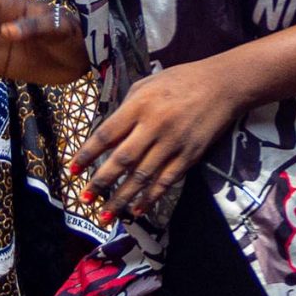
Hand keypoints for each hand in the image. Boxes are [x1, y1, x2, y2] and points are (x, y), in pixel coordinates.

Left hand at [68, 59, 241, 222]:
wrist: (223, 85)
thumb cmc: (180, 81)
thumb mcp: (147, 85)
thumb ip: (125, 109)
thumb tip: (106, 138)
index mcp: (140, 105)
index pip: (106, 135)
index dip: (87, 155)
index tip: (72, 171)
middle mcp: (155, 125)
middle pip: (122, 160)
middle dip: (100, 182)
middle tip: (83, 199)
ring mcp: (174, 143)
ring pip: (143, 176)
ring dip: (122, 198)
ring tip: (105, 215)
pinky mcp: (190, 155)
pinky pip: (166, 181)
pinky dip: (150, 198)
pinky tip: (137, 210)